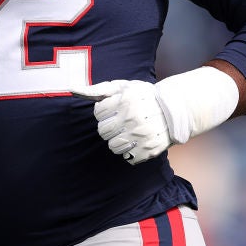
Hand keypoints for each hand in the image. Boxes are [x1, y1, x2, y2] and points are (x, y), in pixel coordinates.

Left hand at [71, 67, 240, 164]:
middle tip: (121, 121)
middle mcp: (133, 119)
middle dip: (109, 126)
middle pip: (102, 132)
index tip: (116, 108)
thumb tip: (71, 89)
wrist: (174, 111)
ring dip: (117, 140)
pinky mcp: (149, 151)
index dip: (105, 111)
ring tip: (128, 132)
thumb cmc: (143, 97)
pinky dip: (130, 152)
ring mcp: (142, 136)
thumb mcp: (122, 87)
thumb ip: (96, 89)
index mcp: (126, 101)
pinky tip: (137, 141)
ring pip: (112, 147)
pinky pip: (127, 158)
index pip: (98, 113)